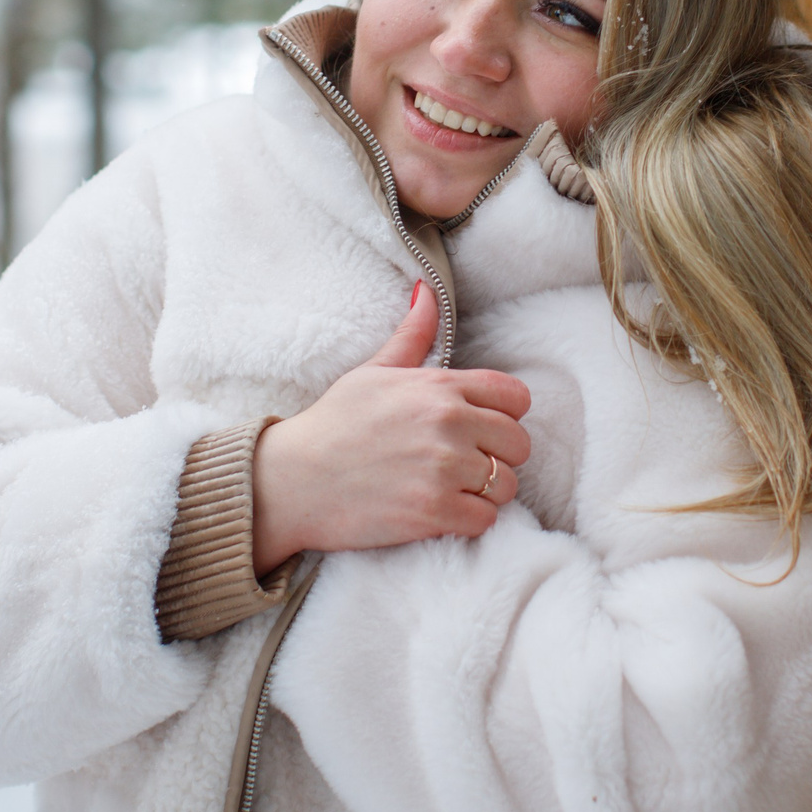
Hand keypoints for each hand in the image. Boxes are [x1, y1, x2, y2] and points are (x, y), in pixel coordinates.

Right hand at [250, 282, 532, 573]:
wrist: (291, 481)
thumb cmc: (333, 425)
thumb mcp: (372, 371)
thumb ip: (412, 335)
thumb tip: (427, 289)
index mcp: (438, 386)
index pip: (515, 397)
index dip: (504, 416)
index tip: (480, 430)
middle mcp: (447, 423)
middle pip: (519, 444)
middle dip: (499, 457)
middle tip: (466, 466)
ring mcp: (442, 468)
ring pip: (507, 485)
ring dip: (486, 493)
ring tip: (452, 490)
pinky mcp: (433, 510)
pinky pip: (486, 519)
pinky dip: (470, 521)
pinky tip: (442, 513)